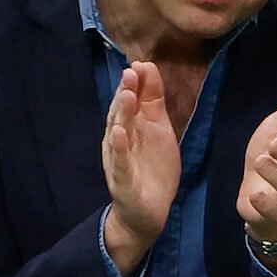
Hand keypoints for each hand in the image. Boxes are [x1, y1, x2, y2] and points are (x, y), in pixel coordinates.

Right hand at [102, 62, 179, 273]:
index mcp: (130, 128)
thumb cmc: (151, 168)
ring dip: (122, 114)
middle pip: (121, 113)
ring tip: (127, 96)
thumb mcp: (158, 130)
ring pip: (118, 134)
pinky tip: (119, 134)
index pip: (131, 101)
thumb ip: (153, 101)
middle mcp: (120, 141)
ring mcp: (119, 160)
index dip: (136, 84)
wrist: (147, 212)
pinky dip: (119, 149)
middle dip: (126, 93)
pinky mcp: (122, 181)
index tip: (142, 64)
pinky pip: (120, 163)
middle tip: (131, 72)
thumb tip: (148, 67)